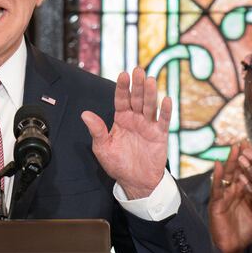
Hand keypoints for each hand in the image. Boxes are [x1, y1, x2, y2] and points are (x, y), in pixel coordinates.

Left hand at [81, 67, 170, 198]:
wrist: (135, 181)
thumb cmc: (117, 164)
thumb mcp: (102, 148)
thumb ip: (97, 130)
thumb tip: (85, 114)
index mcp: (121, 119)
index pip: (121, 99)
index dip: (122, 88)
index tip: (123, 75)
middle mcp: (135, 119)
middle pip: (137, 98)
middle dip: (137, 85)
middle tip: (138, 70)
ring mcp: (148, 126)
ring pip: (150, 106)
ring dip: (150, 93)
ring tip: (150, 80)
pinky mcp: (159, 135)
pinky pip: (163, 121)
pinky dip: (166, 111)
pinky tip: (167, 99)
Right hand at [208, 142, 251, 252]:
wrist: (233, 247)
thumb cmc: (245, 230)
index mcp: (246, 193)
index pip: (251, 173)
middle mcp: (234, 192)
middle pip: (239, 170)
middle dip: (243, 156)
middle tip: (247, 141)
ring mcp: (224, 196)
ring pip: (228, 175)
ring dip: (231, 160)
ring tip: (235, 147)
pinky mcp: (216, 204)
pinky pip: (217, 188)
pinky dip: (217, 176)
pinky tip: (218, 164)